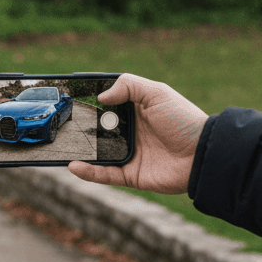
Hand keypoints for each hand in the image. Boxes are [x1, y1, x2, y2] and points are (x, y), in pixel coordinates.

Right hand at [67, 73, 207, 193]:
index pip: (107, 105)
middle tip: (58, 124)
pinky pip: (104, 175)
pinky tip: (73, 166)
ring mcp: (129, 154)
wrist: (203, 154)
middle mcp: (129, 132)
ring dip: (78, 151)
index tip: (69, 98)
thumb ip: (129, 86)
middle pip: (98, 130)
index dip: (90, 102)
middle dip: (79, 128)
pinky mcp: (130, 174)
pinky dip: (88, 173)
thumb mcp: (157, 93)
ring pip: (97, 154)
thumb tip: (101, 96)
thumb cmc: (184, 120)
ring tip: (59, 146)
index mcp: (135, 111)